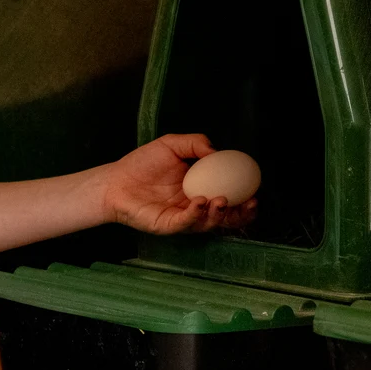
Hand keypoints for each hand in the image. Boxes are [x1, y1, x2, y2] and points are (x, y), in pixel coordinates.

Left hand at [101, 133, 257, 234]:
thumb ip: (195, 143)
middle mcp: (194, 207)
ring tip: (222, 199)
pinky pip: (186, 223)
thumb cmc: (142, 163)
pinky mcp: (167, 226)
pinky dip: (196, 214)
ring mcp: (182, 219)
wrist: (115, 180)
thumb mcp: (172, 145)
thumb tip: (216, 151)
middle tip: (249, 203)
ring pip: (208, 223)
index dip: (244, 199)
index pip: (228, 198)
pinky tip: (201, 201)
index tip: (255, 191)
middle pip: (225, 217)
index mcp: (200, 190)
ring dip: (219, 214)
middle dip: (241, 214)